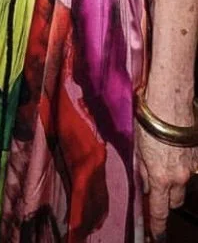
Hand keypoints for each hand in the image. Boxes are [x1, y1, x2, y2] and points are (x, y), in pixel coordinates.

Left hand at [137, 123, 197, 238]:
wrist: (170, 100)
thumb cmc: (148, 121)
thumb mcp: (137, 148)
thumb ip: (143, 170)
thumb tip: (147, 186)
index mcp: (161, 177)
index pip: (159, 210)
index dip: (157, 225)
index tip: (155, 236)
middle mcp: (180, 177)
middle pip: (175, 200)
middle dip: (167, 198)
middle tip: (158, 189)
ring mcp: (193, 166)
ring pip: (186, 184)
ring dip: (177, 181)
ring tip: (165, 162)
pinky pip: (193, 169)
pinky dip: (185, 166)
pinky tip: (176, 152)